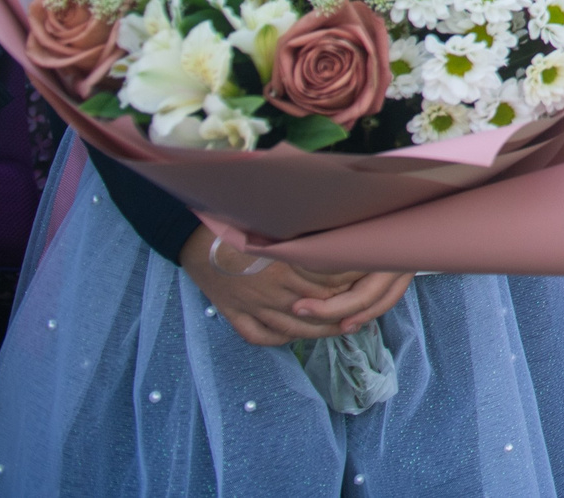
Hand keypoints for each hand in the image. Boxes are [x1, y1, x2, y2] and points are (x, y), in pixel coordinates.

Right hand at [178, 229, 413, 346]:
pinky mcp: (236, 317)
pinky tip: (297, 333)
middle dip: (344, 310)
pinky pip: (263, 337)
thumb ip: (308, 238)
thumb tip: (341, 236)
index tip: (367, 280)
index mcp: (285, 267)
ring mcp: (253, 308)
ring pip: (296, 329)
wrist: (196, 239)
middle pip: (318, 308)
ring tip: (342, 326)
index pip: (330, 283)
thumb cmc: (241, 226)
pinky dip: (282, 338)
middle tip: (363, 308)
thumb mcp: (278, 228)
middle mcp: (272, 291)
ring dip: (322, 329)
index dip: (352, 284)